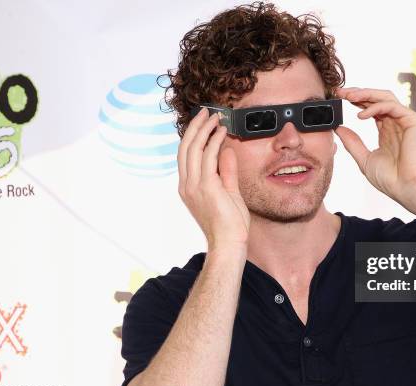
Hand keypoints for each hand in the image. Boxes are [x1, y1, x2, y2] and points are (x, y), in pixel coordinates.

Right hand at [178, 108, 249, 248]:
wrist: (228, 243)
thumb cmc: (229, 224)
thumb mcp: (228, 192)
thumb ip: (226, 171)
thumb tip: (226, 151)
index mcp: (188, 187)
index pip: (186, 155)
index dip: (192, 136)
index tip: (202, 122)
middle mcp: (187, 185)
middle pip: (186, 147)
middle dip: (195, 127)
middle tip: (206, 112)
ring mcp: (194, 186)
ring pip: (194, 149)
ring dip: (205, 130)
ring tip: (215, 117)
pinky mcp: (206, 187)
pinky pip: (208, 157)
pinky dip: (214, 141)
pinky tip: (221, 132)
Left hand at [334, 87, 415, 204]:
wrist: (407, 188)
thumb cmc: (391, 179)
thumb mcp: (364, 158)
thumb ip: (353, 143)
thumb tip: (338, 128)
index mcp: (387, 131)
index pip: (371, 108)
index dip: (356, 101)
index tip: (339, 98)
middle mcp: (397, 123)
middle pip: (377, 99)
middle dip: (358, 93)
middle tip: (341, 92)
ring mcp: (406, 121)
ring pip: (385, 97)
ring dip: (366, 94)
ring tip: (348, 96)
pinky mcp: (414, 121)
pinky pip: (392, 106)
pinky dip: (375, 107)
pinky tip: (361, 116)